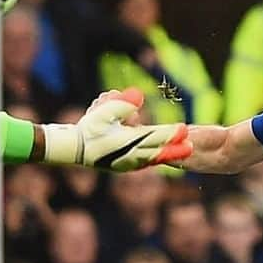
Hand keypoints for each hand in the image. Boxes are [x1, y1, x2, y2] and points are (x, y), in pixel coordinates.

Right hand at [42, 88, 191, 170]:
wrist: (71, 150)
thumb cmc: (86, 129)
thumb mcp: (103, 112)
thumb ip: (122, 104)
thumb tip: (138, 95)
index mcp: (126, 143)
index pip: (153, 136)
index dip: (170, 133)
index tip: (184, 129)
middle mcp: (129, 156)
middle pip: (157, 151)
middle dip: (174, 148)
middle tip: (191, 147)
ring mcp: (125, 164)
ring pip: (151, 159)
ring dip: (165, 154)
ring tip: (180, 152)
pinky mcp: (121, 167)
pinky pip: (142, 163)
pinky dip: (152, 159)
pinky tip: (157, 158)